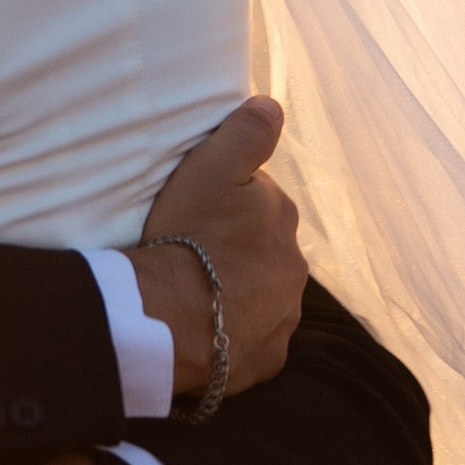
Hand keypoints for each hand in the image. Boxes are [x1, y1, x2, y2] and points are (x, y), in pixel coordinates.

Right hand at [127, 96, 304, 399]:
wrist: (170, 318)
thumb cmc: (187, 235)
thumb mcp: (211, 166)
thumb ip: (247, 131)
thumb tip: (273, 105)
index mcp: (282, 218)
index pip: (259, 203)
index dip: (228, 206)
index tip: (197, 215)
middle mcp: (294, 268)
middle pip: (264, 251)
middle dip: (239, 251)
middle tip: (192, 255)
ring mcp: (283, 318)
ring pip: (261, 296)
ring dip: (238, 293)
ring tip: (195, 295)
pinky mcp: (268, 359)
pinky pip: (252, 341)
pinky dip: (234, 335)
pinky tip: (204, 330)